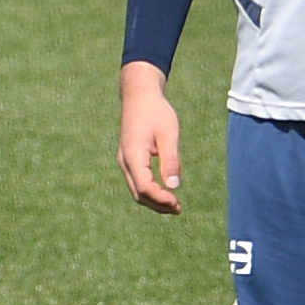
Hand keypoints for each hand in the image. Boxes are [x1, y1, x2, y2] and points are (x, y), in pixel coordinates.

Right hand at [116, 66, 187, 215]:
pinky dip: (150, 191)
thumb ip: (170, 161)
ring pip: (136, 190)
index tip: (178, 202)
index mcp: (133, 155)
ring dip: (154, 201)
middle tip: (179, 209)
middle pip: (138, 194)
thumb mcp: (168, 134)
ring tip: (174, 206)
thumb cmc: (156, 112)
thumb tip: (174, 187)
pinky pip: (137, 182)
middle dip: (157, 205)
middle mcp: (125, 161)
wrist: (139, 95)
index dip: (161, 199)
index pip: (144, 187)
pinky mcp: (129, 159)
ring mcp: (125, 161)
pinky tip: (165, 192)